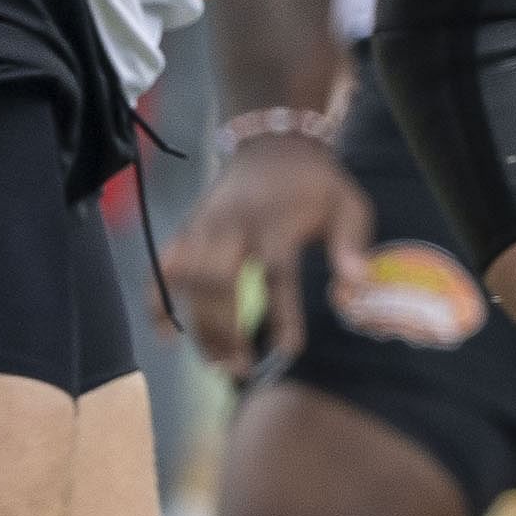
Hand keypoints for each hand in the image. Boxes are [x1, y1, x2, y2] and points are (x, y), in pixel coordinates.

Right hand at [162, 130, 374, 380]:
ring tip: (218, 364)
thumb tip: (358, 286)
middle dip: (227, 330)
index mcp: (276, 220)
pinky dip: (158, 299)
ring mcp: (204, 226)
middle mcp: (234, 224)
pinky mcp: (187, 229)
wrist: (272, 145)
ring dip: (198, 326)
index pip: (278, 273)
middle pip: (220, 282)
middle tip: (242, 370)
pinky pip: (161, 265)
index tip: (290, 350)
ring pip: (188, 280)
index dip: (282, 313)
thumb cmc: (317, 185)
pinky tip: (167, 334)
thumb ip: (352, 245)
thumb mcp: (348, 205)